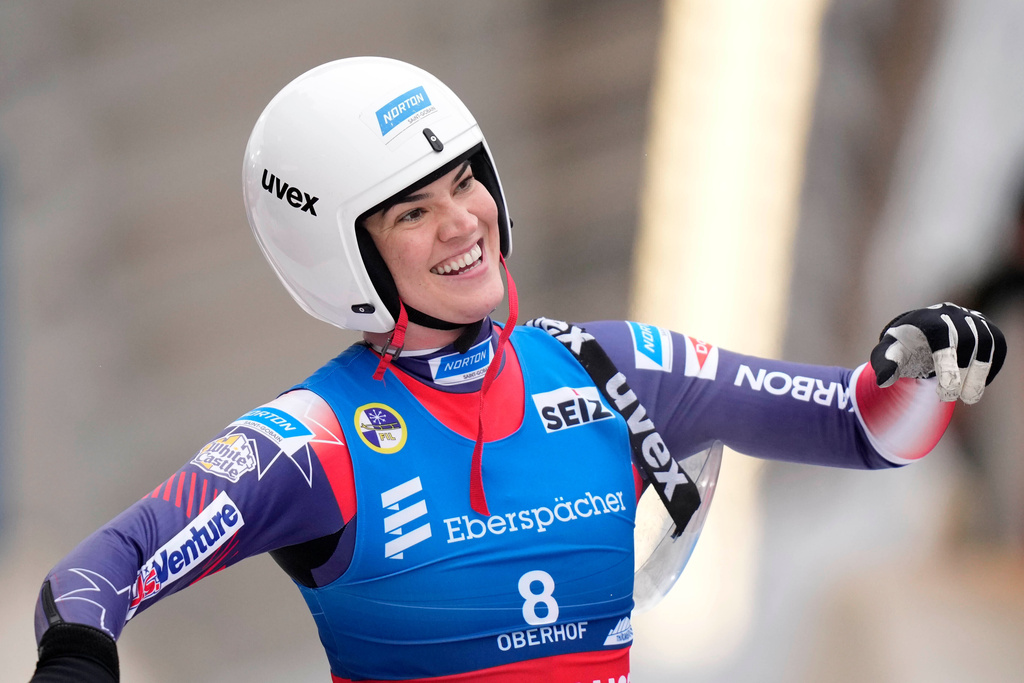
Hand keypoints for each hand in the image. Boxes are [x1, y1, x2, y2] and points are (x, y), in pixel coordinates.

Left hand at [870, 303, 1005, 402]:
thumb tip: (883, 381)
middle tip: (952, 397)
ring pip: (988, 342)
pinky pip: (998, 344)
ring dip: (980, 372)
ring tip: (968, 396)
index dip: (948, 364)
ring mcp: (971, 318)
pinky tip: (979, 384)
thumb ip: (885, 365)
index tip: (948, 390)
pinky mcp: (986, 327)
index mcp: (927, 318)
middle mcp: (951, 313)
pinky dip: (993, 365)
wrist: (919, 333)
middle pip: (969, 340)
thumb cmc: (903, 347)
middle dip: (964, 371)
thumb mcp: (889, 355)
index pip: (944, 337)